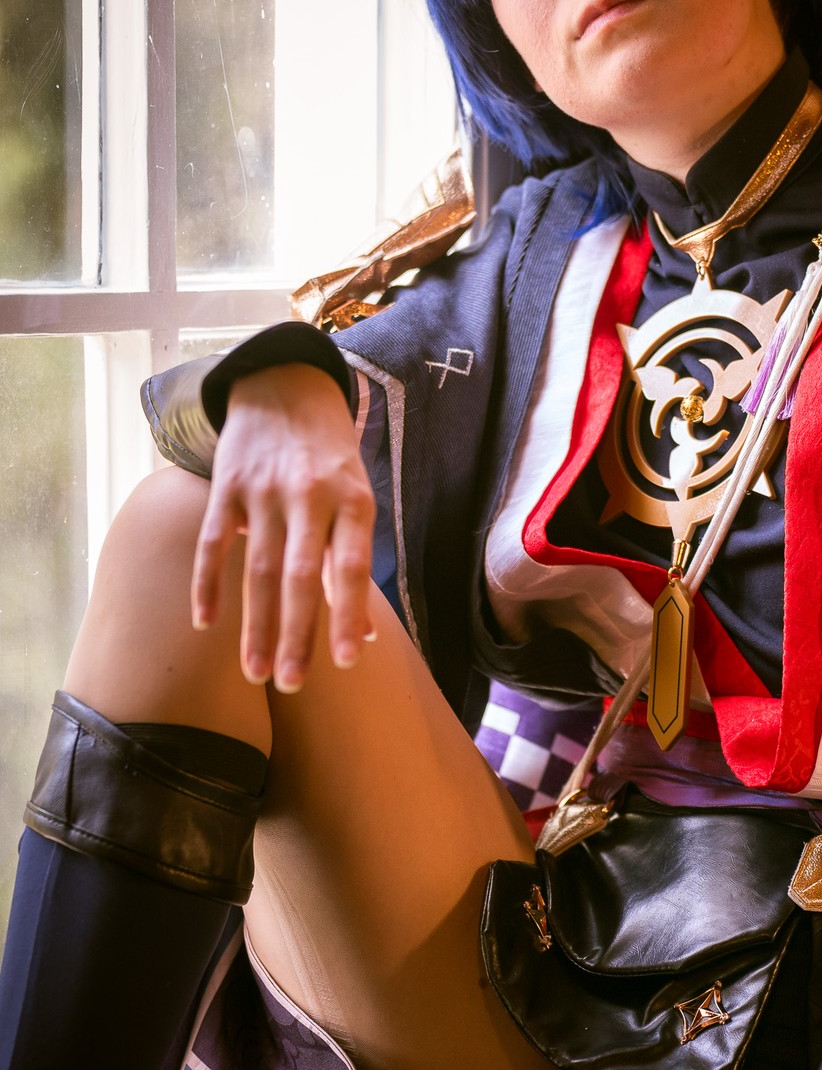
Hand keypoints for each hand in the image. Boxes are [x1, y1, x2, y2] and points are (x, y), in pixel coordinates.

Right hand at [191, 363, 376, 690]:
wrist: (285, 385)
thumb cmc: (330, 457)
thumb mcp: (357, 496)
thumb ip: (353, 561)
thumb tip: (367, 632)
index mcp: (352, 499)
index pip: (350, 567)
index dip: (349, 614)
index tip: (348, 661)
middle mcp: (308, 495)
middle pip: (300, 576)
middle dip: (296, 635)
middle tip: (291, 684)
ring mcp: (264, 489)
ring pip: (257, 569)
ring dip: (255, 626)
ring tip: (256, 673)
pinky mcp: (226, 484)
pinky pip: (212, 542)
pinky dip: (207, 585)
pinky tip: (206, 624)